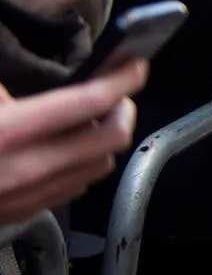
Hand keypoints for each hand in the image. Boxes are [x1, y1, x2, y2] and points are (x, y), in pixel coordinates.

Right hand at [0, 60, 146, 225]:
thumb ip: (7, 78)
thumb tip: (57, 62)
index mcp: (8, 130)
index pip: (90, 100)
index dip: (122, 77)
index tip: (135, 63)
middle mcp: (24, 167)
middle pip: (111, 137)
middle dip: (124, 107)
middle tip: (120, 88)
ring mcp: (26, 194)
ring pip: (99, 165)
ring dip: (107, 137)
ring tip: (99, 115)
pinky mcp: (22, 212)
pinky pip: (75, 186)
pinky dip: (84, 162)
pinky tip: (72, 144)